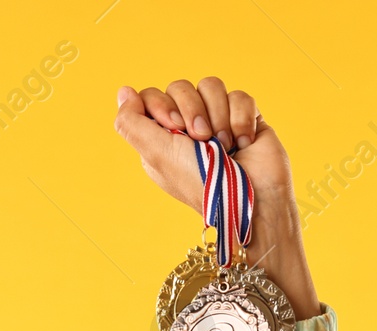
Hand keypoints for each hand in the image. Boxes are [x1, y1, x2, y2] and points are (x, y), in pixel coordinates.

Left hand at [114, 78, 319, 318]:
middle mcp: (187, 127)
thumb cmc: (201, 182)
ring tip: (225, 145)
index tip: (172, 127)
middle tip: (201, 138)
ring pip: (211, 86)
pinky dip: (241, 119)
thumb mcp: (156, 155)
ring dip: (218, 115)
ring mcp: (217, 121)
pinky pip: (239, 95)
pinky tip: (243, 143)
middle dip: (192, 110)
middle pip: (180, 87)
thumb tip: (124, 91)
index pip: (150, 96)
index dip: (160, 104)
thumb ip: (131, 123)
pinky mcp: (244, 118)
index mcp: (161, 138)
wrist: (252, 197)